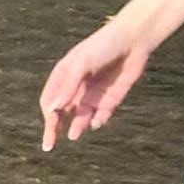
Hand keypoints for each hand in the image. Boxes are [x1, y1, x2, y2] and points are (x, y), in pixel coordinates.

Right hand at [40, 23, 149, 147]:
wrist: (134, 39)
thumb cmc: (104, 44)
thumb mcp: (82, 63)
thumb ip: (68, 86)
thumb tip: (52, 109)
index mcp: (65, 75)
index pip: (51, 100)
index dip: (48, 114)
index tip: (50, 126)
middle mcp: (77, 87)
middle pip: (62, 112)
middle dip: (55, 127)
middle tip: (51, 144)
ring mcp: (93, 93)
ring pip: (81, 116)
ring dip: (77, 126)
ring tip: (75, 134)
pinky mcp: (110, 98)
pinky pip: (101, 115)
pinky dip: (97, 121)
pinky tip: (96, 123)